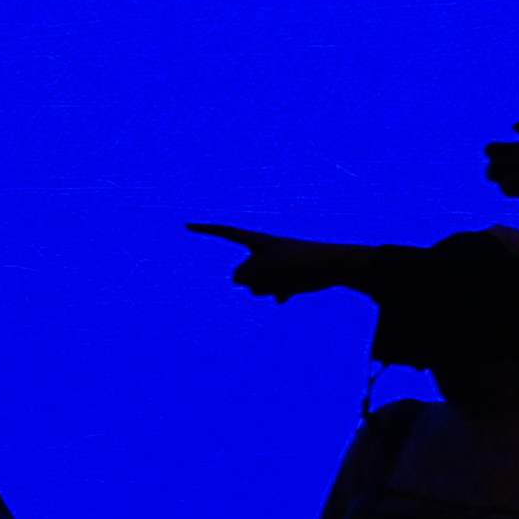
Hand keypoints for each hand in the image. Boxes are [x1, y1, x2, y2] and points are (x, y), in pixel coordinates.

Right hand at [185, 225, 376, 301]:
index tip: (186, 226)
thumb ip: (244, 276)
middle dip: (255, 279)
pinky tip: (290, 292)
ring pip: (256, 287)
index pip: (225, 232)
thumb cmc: (297, 263)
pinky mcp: (286, 279)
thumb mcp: (263, 268)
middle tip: (277, 273)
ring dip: (269, 287)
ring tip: (289, 279)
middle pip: (242, 272)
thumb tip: (238, 281)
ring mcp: (274, 267)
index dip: (205, 230)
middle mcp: (263, 252)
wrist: (332, 266)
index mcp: (258, 241)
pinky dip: (281, 292)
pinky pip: (273, 292)